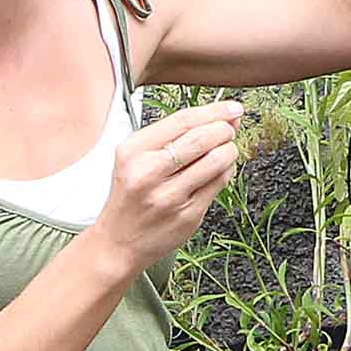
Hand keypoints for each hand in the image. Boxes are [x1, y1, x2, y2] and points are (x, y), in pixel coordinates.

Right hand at [91, 101, 243, 273]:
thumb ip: (173, 136)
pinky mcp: (187, 215)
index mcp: (133, 151)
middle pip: (202, 138)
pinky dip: (226, 171)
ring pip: (216, 161)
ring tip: (226, 150)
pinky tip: (220, 170)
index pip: (183, 120)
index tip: (232, 108)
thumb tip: (221, 116)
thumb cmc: (130, 197)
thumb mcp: (135, 159)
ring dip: (229, 150)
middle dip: (225, 129)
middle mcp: (149, 172)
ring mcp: (169, 196)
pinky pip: (218, 183)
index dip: (215, 111)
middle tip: (229, 129)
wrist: (118, 243)